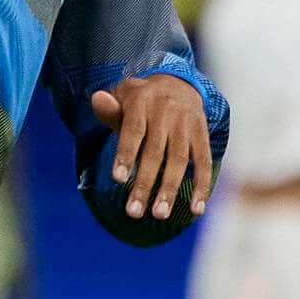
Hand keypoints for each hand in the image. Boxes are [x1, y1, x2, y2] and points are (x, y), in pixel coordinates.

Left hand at [91, 74, 213, 223]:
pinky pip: (203, 161)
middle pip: (154, 151)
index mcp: (141, 101)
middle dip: (145, 183)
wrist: (179, 83)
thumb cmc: (141, 100)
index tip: (118, 180)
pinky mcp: (202, 133)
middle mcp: (166, 110)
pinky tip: (196, 209)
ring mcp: (186, 123)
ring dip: (169, 189)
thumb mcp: (122, 97)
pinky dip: (202, 185)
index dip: (126, 154)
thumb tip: (96, 100)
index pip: (133, 130)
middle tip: (133, 212)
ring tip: (159, 215)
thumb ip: (110, 108)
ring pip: (178, 159)